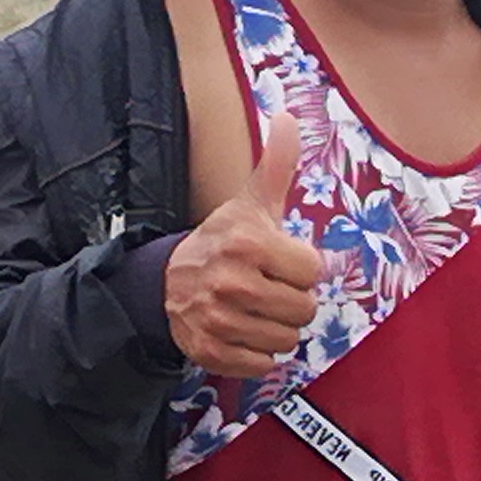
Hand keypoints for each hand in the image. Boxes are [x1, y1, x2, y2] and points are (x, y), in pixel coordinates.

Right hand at [164, 109, 319, 382]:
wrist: (168, 281)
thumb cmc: (223, 240)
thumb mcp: (251, 202)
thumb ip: (277, 164)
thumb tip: (287, 115)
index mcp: (249, 243)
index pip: (312, 271)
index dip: (300, 267)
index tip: (278, 261)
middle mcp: (232, 283)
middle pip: (303, 310)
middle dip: (291, 300)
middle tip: (268, 288)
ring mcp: (218, 321)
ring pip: (286, 341)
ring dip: (277, 328)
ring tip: (256, 309)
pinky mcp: (210, 352)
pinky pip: (261, 365)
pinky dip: (258, 354)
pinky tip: (243, 331)